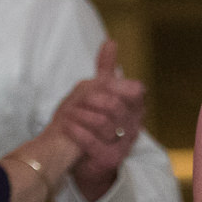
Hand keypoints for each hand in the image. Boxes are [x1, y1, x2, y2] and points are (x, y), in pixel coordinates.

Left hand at [50, 40, 145, 201]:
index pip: (136, 91)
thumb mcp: (98, 93)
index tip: (96, 85)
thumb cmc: (89, 122)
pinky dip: (76, 130)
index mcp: (135, 110)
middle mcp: (133, 127)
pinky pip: (92, 142)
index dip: (115, 85)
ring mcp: (123, 145)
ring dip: (81, 115)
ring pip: (104, 123)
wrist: (78, 159)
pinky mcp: (109, 160)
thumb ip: (107, 69)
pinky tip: (65, 124)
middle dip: (92, 100)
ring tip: (66, 112)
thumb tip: (110, 41)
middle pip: (116, 105)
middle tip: (75, 99)